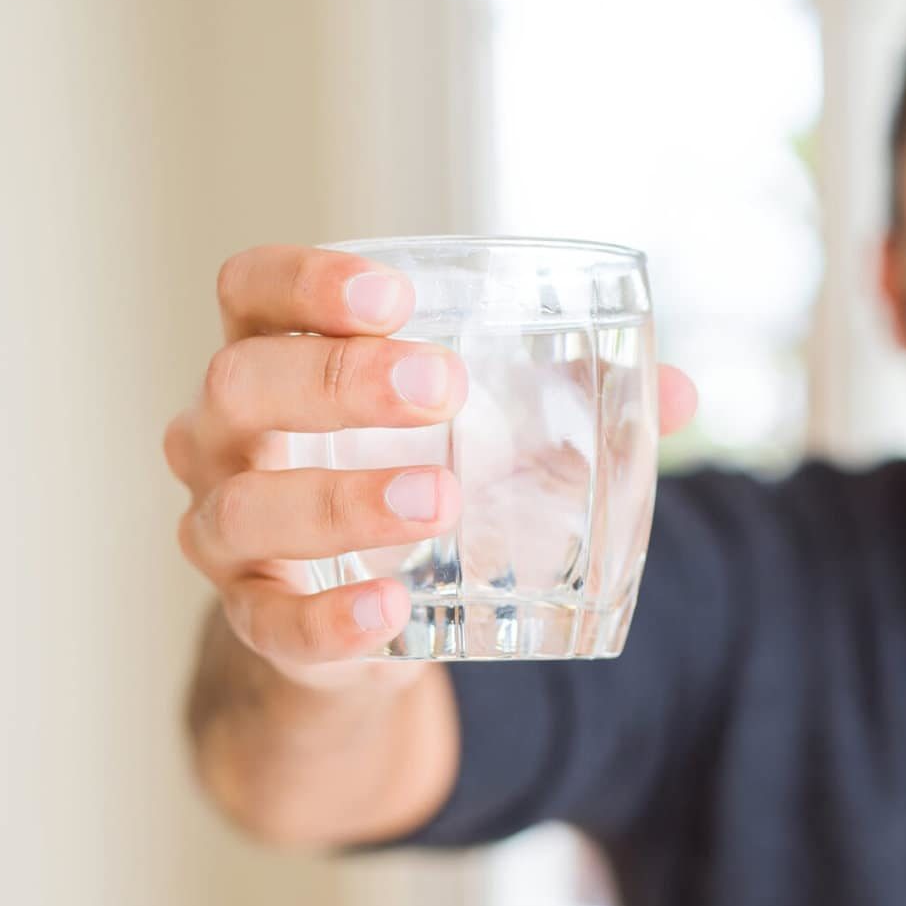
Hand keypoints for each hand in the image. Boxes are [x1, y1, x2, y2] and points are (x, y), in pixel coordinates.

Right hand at [164, 245, 698, 686]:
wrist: (364, 618)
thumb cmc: (416, 476)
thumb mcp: (489, 430)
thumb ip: (572, 402)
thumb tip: (678, 393)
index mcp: (277, 356)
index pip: (251, 290)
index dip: (305, 281)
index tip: (394, 296)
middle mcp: (227, 437)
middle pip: (240, 383)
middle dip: (337, 380)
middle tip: (439, 387)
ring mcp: (229, 531)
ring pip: (244, 507)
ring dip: (340, 499)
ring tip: (437, 500)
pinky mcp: (259, 623)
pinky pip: (271, 623)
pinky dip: (330, 617)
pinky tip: (390, 606)